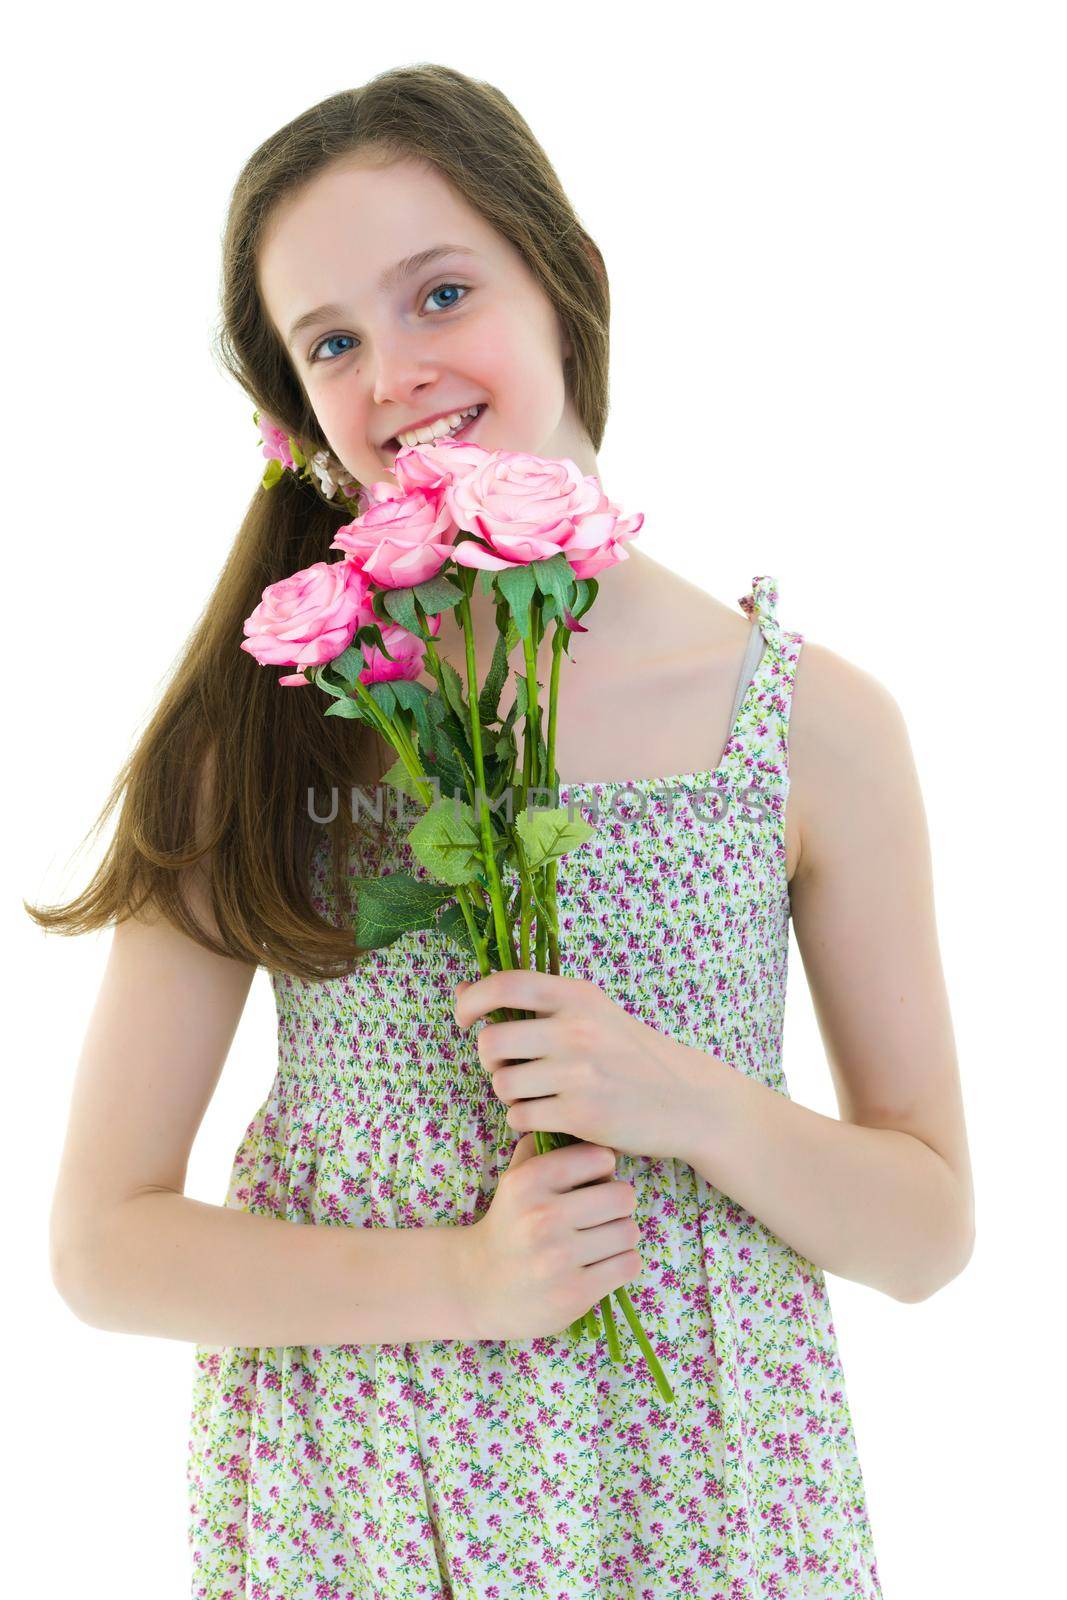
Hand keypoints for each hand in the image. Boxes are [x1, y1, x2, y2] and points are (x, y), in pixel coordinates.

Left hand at [454, 969, 697, 1161]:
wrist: (687, 1100)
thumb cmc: (630, 1054)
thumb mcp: (592, 1013)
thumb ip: (535, 1002)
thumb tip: (466, 986)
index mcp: (577, 996)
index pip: (506, 984)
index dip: (471, 1000)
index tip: (464, 1018)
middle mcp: (577, 1029)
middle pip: (491, 1042)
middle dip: (489, 1060)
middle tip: (507, 1067)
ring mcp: (579, 1073)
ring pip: (503, 1086)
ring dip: (509, 1095)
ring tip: (535, 1095)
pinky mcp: (582, 1114)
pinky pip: (520, 1119)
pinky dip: (525, 1122)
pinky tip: (548, 1117)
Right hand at [465, 1132, 642, 1340]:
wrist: (480, 1287)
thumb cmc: (510, 1224)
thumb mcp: (515, 1179)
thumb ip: (545, 1146)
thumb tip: (589, 1128)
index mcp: (527, 1181)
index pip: (600, 1158)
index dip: (602, 1170)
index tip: (590, 1183)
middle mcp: (541, 1217)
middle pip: (622, 1196)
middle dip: (616, 1205)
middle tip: (601, 1215)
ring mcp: (558, 1258)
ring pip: (629, 1231)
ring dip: (620, 1236)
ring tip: (599, 1241)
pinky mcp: (574, 1293)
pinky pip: (629, 1264)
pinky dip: (621, 1263)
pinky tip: (601, 1264)